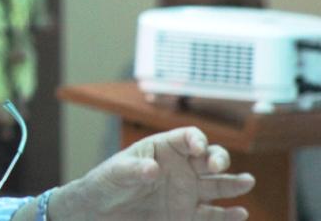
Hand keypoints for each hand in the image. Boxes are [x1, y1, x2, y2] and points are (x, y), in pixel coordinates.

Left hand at [52, 127, 254, 219]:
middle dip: (218, 158)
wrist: (102, 211)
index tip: (198, 149)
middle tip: (218, 166)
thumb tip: (153, 169)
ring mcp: (187, 191)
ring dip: (233, 183)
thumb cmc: (106, 183)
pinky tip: (240, 213)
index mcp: (164, 148)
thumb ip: (134, 170)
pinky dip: (228, 215)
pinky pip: (213, 214)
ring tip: (247, 182)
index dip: (196, 140)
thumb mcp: (116, 173)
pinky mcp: (187, 214)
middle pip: (209, 157)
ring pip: (217, 184)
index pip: (188, 137)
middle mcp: (181, 167)